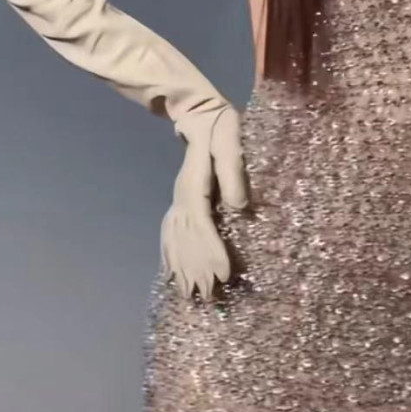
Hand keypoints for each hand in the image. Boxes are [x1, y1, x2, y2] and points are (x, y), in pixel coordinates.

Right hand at [159, 104, 250, 300]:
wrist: (201, 113)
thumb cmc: (222, 126)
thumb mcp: (230, 142)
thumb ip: (233, 172)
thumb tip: (239, 206)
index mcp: (194, 185)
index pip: (201, 224)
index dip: (212, 251)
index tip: (224, 274)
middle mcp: (181, 198)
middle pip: (186, 239)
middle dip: (199, 270)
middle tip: (213, 298)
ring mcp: (178, 201)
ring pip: (176, 241)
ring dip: (185, 270)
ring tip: (194, 298)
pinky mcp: (182, 203)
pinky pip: (171, 236)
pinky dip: (172, 258)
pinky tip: (173, 277)